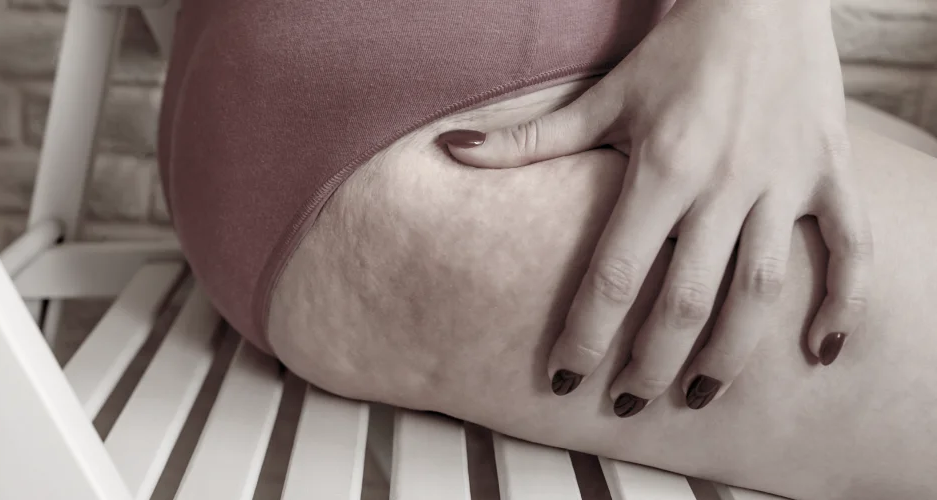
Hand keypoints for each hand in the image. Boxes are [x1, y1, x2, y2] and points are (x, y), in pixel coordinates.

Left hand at [438, 0, 870, 414]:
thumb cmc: (677, 52)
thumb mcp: (604, 97)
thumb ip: (530, 139)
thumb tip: (451, 150)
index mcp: (660, 168)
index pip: (615, 274)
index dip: (586, 334)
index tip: (564, 378)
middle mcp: (722, 184)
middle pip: (685, 300)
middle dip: (651, 364)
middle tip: (627, 403)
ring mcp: (783, 182)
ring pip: (760, 290)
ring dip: (729, 354)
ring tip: (697, 396)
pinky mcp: (830, 173)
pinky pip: (851, 249)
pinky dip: (844, 304)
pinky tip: (820, 352)